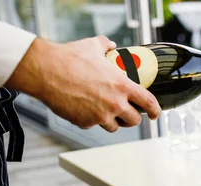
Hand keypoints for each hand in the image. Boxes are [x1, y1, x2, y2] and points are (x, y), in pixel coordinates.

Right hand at [6, 36, 160, 131]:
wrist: (45, 71)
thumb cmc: (68, 58)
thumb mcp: (93, 46)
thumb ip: (106, 45)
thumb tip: (111, 44)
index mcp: (122, 86)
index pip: (148, 103)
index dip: (155, 111)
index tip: (156, 114)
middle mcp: (114, 103)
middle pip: (134, 121)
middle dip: (133, 119)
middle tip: (128, 114)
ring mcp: (100, 115)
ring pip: (114, 127)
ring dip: (112, 121)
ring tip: (105, 112)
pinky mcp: (85, 123)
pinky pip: (92, 125)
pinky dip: (90, 120)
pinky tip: (84, 109)